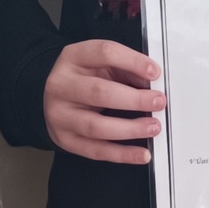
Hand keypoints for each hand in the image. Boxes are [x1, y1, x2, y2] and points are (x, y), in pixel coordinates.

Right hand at [44, 38, 164, 163]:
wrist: (49, 96)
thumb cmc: (82, 78)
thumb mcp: (100, 63)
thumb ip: (125, 69)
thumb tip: (151, 84)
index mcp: (73, 58)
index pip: (104, 53)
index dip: (132, 62)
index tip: (155, 72)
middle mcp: (61, 86)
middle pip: (99, 92)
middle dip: (134, 99)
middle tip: (158, 102)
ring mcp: (60, 115)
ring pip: (96, 126)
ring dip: (130, 129)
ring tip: (153, 127)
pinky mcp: (65, 139)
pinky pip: (96, 150)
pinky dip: (122, 154)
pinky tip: (141, 154)